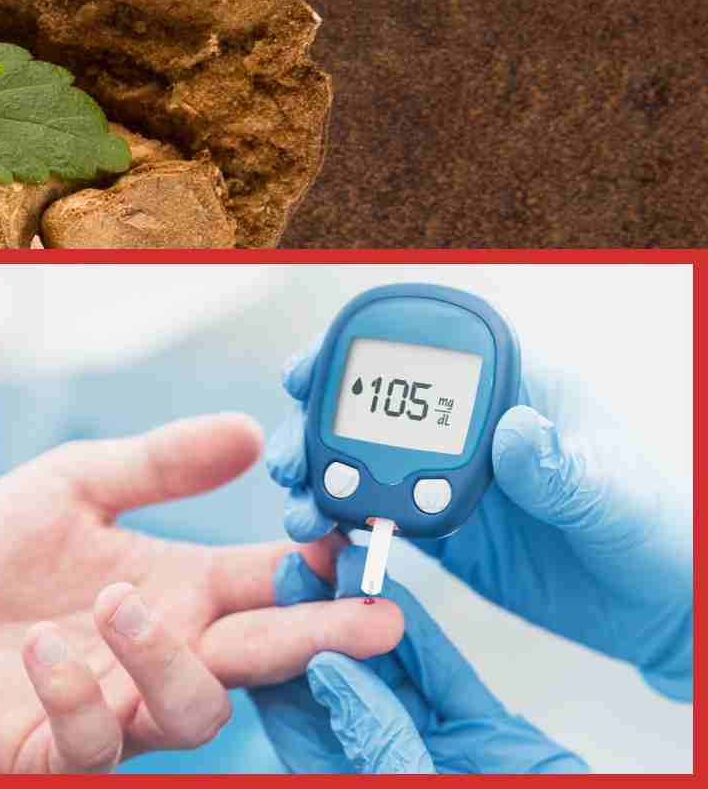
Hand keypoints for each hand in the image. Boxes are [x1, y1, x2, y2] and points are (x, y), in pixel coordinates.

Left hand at [0, 414, 404, 772]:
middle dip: (321, 639)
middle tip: (370, 620)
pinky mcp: (59, 749)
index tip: (353, 545)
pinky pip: (93, 744)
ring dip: (167, 660)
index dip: (320, 570)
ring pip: (192, 712)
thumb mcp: (74, 485)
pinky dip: (76, 697)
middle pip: (264, 656)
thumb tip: (248, 430)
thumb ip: (159, 462)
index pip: (274, 584)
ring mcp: (119, 706)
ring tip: (118, 603)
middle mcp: (164, 653)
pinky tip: (48, 648)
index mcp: (182, 591)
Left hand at [253, 545, 587, 772]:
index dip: (278, 657)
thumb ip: (376, 742)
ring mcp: (432, 746)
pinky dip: (422, 636)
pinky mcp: (483, 734)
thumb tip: (328, 673)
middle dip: (317, 618)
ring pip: (389, 670)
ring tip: (344, 557)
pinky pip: (444, 677)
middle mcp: (381, 761)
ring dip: (366, 613)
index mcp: (346, 778)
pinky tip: (398, 593)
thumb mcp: (419, 788)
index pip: (296, 718)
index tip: (265, 601)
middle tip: (300, 559)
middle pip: (338, 682)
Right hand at [267, 356, 692, 699]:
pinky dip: (342, 528)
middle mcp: (473, 426)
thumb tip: (513, 428)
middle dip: (318, 425)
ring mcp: (451, 476)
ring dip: (321, 482)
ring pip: (362, 461)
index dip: (359, 351)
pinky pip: (378, 518)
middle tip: (290, 459)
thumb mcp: (613, 494)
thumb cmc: (662, 530)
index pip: (427, 350)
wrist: (668, 608)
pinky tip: (324, 544)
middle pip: (374, 405)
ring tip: (304, 514)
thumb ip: (558, 465)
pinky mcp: (443, 531)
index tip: (309, 371)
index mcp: (517, 387)